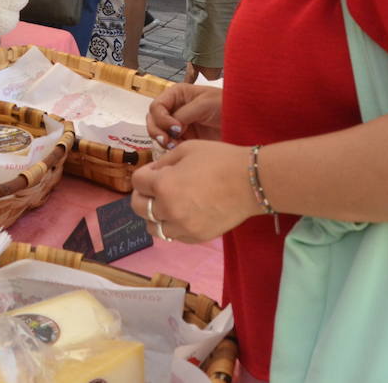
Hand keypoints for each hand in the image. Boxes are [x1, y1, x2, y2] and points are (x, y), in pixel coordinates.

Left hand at [130, 140, 255, 243]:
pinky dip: (173, 226)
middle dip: (142, 195)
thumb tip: (152, 173)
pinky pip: (174, 236)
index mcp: (163, 185)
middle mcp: (169, 209)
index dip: (144, 174)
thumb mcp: (186, 149)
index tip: (155, 172)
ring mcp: (183, 226)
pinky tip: (183, 214)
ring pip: (154, 227)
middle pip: (138, 207)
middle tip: (155, 189)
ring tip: (168, 204)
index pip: (136, 182)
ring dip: (155, 215)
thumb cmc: (220, 160)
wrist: (251, 182)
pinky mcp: (197, 237)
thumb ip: (163, 163)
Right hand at [146, 82, 222, 146]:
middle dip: (157, 131)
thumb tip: (171, 127)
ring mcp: (178, 124)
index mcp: (177, 94)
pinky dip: (170, 148)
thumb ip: (184, 114)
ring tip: (173, 146)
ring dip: (162, 140)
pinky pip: (169, 143)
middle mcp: (174, 108)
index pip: (156, 106)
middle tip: (168, 141)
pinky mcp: (185, 138)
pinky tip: (179, 149)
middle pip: (153, 120)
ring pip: (158, 133)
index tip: (175, 128)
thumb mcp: (204, 104)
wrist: (245, 121)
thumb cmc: (227, 105)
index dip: (161, 118)